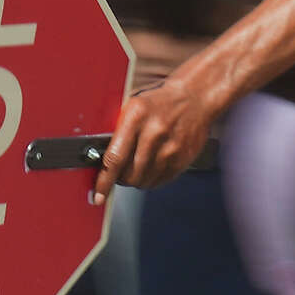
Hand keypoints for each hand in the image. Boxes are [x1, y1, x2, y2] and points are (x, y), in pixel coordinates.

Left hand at [94, 70, 214, 201]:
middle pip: (130, 175)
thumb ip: (118, 132)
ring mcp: (170, 148)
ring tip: (140, 164)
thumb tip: (102, 161)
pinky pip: (160, 181)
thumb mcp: (133, 108)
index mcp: (136, 117)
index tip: (99, 196)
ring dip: (137, 180)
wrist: (195, 98)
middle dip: (121, 179)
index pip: (115, 158)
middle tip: (122, 171)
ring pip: (144, 181)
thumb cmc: (160, 103)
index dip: (104, 182)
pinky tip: (154, 164)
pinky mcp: (182, 159)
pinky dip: (153, 179)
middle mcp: (154, 133)